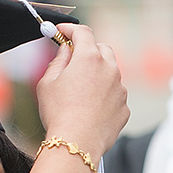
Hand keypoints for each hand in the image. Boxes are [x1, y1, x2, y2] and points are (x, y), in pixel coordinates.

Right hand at [34, 23, 127, 158]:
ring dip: (98, 74)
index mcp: (90, 58)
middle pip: (102, 49)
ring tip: (80, 91)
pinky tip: (90, 108)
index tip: (61, 32)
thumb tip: (66, 50)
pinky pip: (115, 95)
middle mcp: (110, 69)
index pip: (83, 33)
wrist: (77, 143)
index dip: (70, 29)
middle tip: (73, 60)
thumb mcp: (48, 82)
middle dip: (88, 50)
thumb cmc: (59, 112)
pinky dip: (105, 96)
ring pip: (111, 73)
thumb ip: (58, 61)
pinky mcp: (124, 107)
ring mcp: (120, 89)